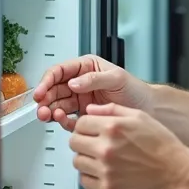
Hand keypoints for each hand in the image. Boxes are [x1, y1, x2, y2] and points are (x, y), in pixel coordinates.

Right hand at [34, 55, 151, 131]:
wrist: (148, 109)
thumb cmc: (135, 89)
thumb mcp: (116, 78)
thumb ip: (93, 79)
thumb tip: (74, 83)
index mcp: (86, 68)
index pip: (60, 71)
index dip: (47, 81)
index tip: (41, 91)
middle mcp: (80, 82)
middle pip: (54, 88)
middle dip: (45, 97)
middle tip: (41, 107)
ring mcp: (81, 99)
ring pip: (57, 103)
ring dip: (50, 109)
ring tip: (47, 115)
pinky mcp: (83, 115)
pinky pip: (67, 117)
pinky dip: (61, 120)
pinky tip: (61, 120)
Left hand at [69, 103, 188, 188]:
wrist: (177, 173)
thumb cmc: (162, 145)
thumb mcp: (140, 117)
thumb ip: (112, 109)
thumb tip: (91, 109)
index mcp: (113, 128)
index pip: (80, 123)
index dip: (85, 125)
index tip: (90, 129)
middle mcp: (106, 148)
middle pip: (74, 142)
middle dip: (82, 140)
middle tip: (93, 143)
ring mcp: (106, 170)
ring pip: (77, 161)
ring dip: (85, 158)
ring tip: (99, 158)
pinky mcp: (108, 188)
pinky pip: (84, 181)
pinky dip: (90, 176)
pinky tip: (102, 171)